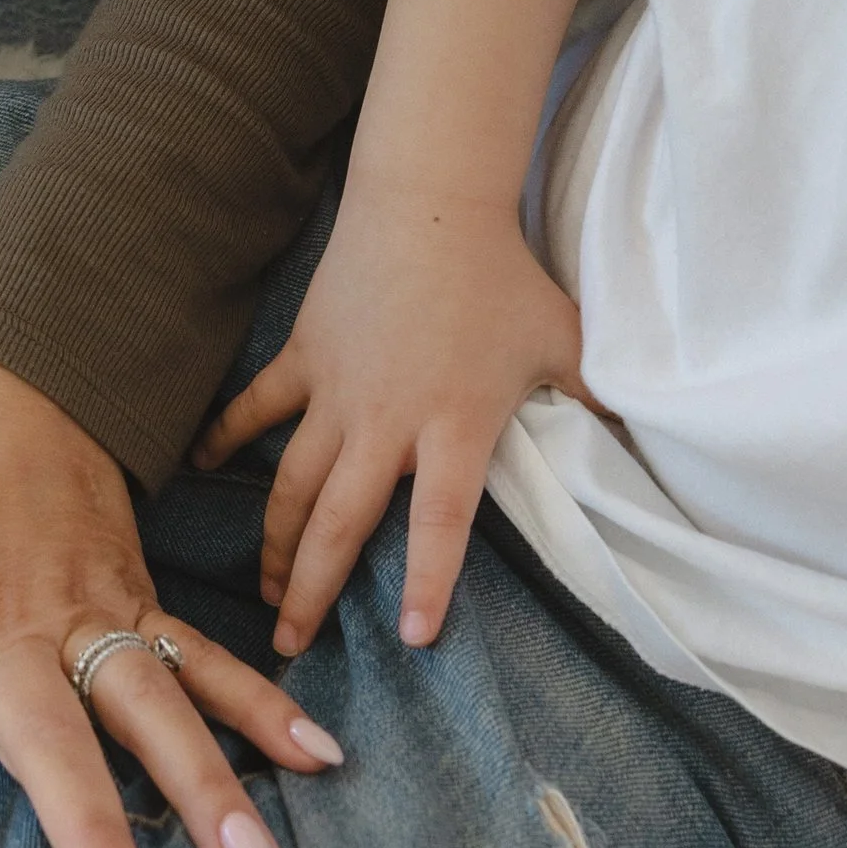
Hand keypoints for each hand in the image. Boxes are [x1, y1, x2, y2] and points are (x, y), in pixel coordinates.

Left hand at [0, 344, 344, 847]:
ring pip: (152, 707)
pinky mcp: (134, 589)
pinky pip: (203, 656)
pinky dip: (262, 706)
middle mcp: (2, 634)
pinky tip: (317, 756)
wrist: (7, 347)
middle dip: (93, 837)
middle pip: (53, 750)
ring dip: (205, 787)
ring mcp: (83, 610)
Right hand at [196, 180, 586, 657]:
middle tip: (288, 644)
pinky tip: (196, 465)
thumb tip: (650, 441)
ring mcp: (337, 390)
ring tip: (262, 589)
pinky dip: (224, 435)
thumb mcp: (562, 341)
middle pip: (340, 522)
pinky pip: (256, 406)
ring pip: (292, 482)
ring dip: (273, 541)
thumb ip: (597, 399)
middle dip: (309, 590)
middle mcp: (387, 421)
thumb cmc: (502, 277)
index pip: (440, 524)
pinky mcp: (304, 355)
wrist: (431, 203)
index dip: (429, 584)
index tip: (412, 638)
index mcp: (454, 427)